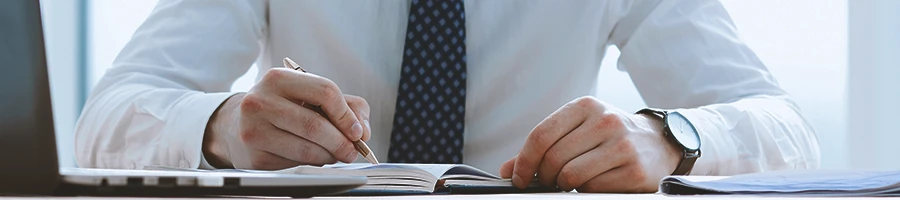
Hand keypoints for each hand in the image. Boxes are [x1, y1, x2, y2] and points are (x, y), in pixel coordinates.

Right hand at [202, 68, 370, 169]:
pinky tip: (314, 157)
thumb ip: (346, 105)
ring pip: (307, 148)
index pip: (325, 91)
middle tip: (352, 151)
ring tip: (336, 154)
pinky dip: (313, 163)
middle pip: (316, 125)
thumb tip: (363, 131)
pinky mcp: (255, 156)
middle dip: (341, 142)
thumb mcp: (310, 95)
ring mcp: (254, 130)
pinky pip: (296, 163)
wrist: (236, 125)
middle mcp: (261, 101)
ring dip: (330, 156)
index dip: (346, 115)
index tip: (357, 132)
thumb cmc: (282, 108)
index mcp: (278, 78)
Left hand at [499, 96, 681, 192]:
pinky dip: (587, 190)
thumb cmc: (610, 136)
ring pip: (570, 175)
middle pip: (553, 158)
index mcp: (586, 106)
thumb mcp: (578, 130)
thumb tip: (507, 170)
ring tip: (571, 181)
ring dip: (564, 185)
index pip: (541, 135)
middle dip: (543, 176)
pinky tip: (596, 181)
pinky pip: (592, 188)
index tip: (518, 177)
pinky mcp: (633, 170)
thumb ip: (543, 147)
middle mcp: (605, 121)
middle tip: (546, 182)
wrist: (661, 143)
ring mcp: (621, 145)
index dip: (523, 160)